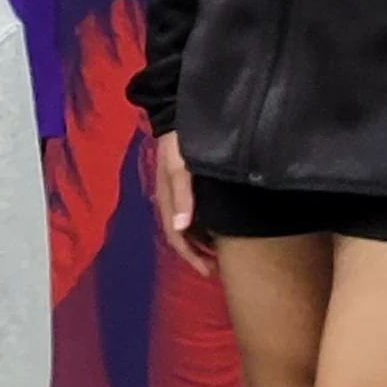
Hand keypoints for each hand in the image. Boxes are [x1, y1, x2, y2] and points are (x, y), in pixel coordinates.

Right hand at [153, 132, 212, 276]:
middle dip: (195, 253)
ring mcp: (178, 191)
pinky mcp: (186, 182)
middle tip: (215, 268)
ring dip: (200, 241)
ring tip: (218, 253)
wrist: (174, 115)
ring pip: (187, 225)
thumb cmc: (179, 143)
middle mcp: (171, 199)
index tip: (209, 271)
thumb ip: (182, 195)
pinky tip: (217, 227)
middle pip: (181, 234)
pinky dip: (203, 225)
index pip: (176, 235)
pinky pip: (193, 212)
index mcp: (167, 199)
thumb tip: (183, 228)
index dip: (190, 255)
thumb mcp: (179, 167)